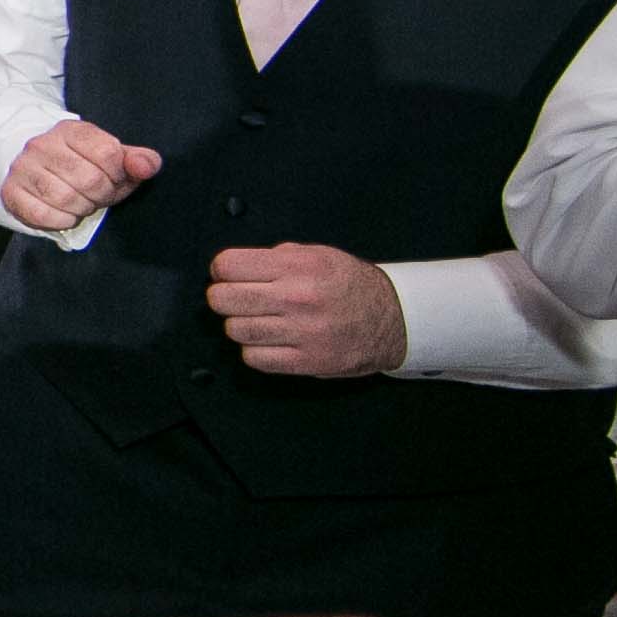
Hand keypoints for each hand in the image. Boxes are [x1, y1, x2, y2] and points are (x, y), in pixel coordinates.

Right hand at [0, 117, 161, 232]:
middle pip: (89, 179)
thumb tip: (147, 167)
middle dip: (101, 195)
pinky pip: (42, 214)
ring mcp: (22, 168)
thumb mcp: (109, 157)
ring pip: (65, 198)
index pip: (108, 153)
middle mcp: (42, 145)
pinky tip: (64, 214)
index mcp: (70, 130)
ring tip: (81, 203)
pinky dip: (61, 220)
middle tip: (97, 196)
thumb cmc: (78, 164)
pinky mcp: (11, 191)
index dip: (118, 174)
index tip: (113, 178)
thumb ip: (136, 160)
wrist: (31, 167)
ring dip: (82, 208)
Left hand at [206, 244, 408, 378]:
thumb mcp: (318, 254)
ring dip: (240, 325)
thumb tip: (236, 267)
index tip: (228, 274)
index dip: (222, 270)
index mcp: (297, 266)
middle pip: (223, 299)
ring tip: (258, 320)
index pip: (228, 266)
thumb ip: (277, 257)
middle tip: (235, 298)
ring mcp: (301, 332)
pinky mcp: (306, 362)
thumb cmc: (350, 284)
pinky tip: (270, 341)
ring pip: (235, 330)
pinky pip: (254, 358)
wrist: (394, 319)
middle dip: (222, 297)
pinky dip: (255, 350)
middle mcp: (296, 298)